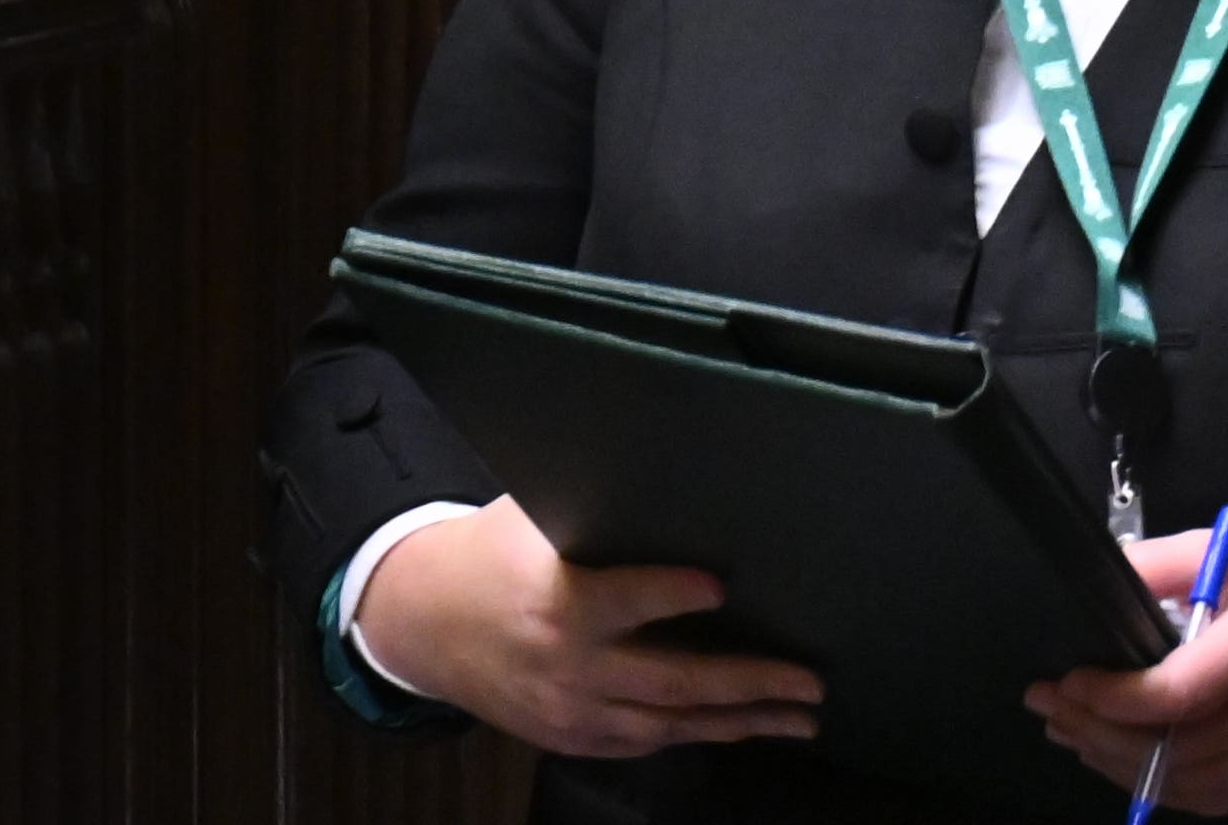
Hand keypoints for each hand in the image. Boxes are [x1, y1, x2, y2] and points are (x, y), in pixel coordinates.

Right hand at [347, 507, 822, 761]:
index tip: (721, 585)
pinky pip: (644, 743)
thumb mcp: (525, 520)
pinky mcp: (571, 738)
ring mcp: (572, 712)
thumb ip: (588, 515)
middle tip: (807, 681)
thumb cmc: (485, 556)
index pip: (627, 601)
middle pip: (674, 682)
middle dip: (749, 682)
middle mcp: (570, 667)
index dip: (674, 594)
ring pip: (671, 725)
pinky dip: (691, 733)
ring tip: (797, 717)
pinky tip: (732, 725)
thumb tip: (662, 485)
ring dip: (740, 722)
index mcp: (556, 603)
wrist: (420, 621)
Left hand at [1027, 532, 1227, 805]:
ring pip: (1182, 781)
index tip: (1066, 679)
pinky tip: (1116, 760)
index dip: (1111, 698)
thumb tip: (1101, 577)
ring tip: (1067, 729)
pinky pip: (1209, 798)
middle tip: (1045, 703)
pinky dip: (1155, 786)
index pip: (1174, 695)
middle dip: (1094, 729)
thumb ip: (1161, 564)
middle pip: (1169, 747)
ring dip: (1114, 762)